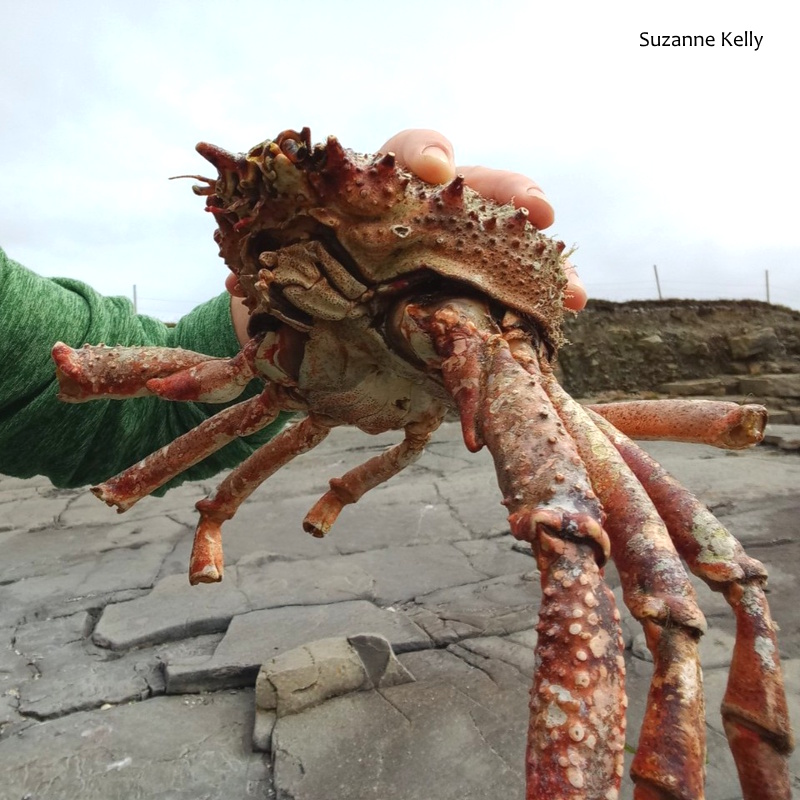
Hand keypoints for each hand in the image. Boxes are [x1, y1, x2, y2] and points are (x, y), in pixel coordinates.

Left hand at [229, 129, 586, 343]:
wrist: (309, 329)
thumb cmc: (293, 287)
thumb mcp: (278, 277)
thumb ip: (273, 276)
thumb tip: (240, 280)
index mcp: (380, 191)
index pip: (406, 151)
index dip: (424, 154)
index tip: (434, 171)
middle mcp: (425, 214)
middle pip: (476, 186)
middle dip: (510, 195)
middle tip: (540, 212)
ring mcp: (453, 255)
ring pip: (507, 242)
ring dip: (542, 263)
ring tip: (569, 293)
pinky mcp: (468, 296)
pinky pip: (511, 293)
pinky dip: (536, 306)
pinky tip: (560, 316)